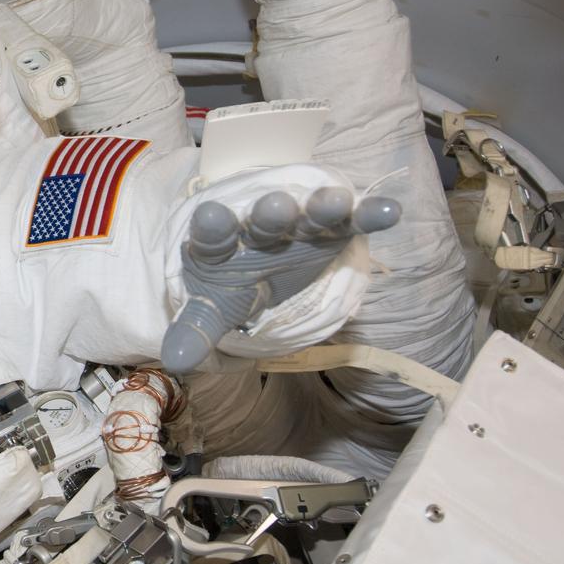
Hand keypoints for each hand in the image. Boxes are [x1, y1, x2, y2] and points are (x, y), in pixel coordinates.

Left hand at [160, 187, 399, 373]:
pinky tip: (390, 211)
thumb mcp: (213, 309)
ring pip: (308, 213)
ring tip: (336, 201)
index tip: (211, 216)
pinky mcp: (330, 230)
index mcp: (221, 244)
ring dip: (322, 207)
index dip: (213, 226)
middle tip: (277, 207)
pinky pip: (351, 221)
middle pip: (265, 220)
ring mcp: (296, 226)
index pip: (213, 234)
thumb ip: (196, 330)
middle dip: (272, 213)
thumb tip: (173, 362)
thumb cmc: (229, 286)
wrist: (256, 266)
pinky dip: (369, 215)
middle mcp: (258, 229)